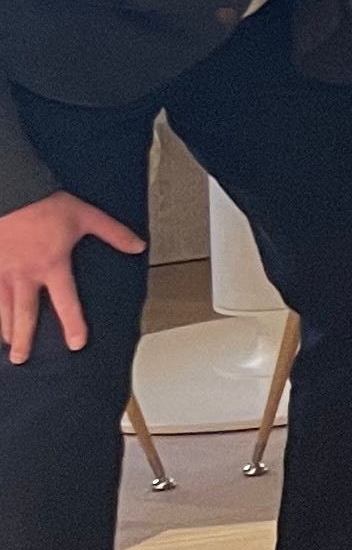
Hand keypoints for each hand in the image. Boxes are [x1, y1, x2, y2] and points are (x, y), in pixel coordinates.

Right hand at [0, 194, 145, 362]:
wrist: (12, 190)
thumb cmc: (46, 204)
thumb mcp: (86, 217)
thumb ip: (114, 234)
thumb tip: (139, 246)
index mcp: (52, 266)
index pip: (65, 302)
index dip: (73, 324)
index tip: (76, 344)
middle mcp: (25, 274)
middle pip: (24, 314)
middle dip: (23, 339)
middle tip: (23, 359)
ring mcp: (1, 271)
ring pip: (1, 307)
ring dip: (4, 328)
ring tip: (7, 345)